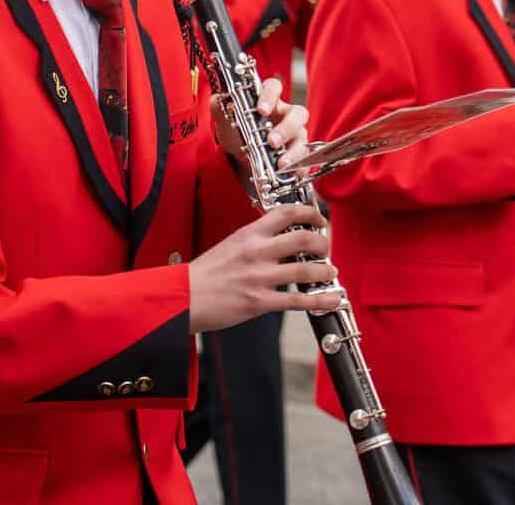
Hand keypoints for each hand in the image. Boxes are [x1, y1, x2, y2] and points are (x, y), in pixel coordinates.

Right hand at [187, 203, 343, 332]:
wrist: (183, 297)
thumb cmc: (205, 273)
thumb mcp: (231, 244)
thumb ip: (256, 239)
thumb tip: (281, 238)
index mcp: (249, 234)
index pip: (287, 213)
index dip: (310, 213)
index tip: (319, 219)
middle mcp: (257, 252)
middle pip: (303, 238)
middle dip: (322, 242)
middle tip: (326, 248)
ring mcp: (260, 277)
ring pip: (305, 270)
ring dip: (325, 271)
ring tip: (330, 272)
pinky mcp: (259, 301)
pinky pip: (297, 301)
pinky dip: (319, 300)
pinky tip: (331, 299)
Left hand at [212, 77, 309, 170]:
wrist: (236, 153)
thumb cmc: (235, 128)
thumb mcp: (224, 116)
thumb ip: (220, 105)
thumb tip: (218, 100)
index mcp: (268, 99)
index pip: (274, 88)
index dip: (270, 96)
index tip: (261, 110)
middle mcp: (284, 113)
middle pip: (297, 113)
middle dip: (286, 128)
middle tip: (272, 141)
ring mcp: (293, 132)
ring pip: (302, 135)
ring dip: (294, 150)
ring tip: (280, 164)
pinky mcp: (296, 151)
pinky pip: (304, 158)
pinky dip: (301, 167)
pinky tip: (294, 174)